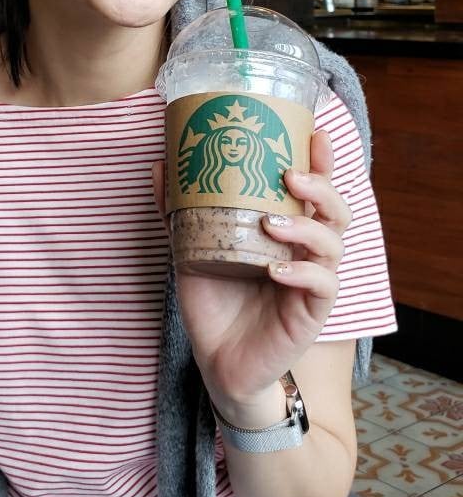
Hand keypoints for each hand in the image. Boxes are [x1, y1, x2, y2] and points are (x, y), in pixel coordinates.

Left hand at [153, 130, 350, 414]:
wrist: (218, 363)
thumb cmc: (213, 303)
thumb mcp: (190, 251)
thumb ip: (179, 211)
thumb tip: (159, 164)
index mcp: (287, 232)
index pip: (314, 190)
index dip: (321, 161)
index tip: (314, 133)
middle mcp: (307, 252)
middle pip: (336, 211)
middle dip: (321, 187)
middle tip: (290, 175)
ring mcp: (313, 283)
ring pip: (334, 244)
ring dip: (307, 228)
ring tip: (271, 222)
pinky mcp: (311, 314)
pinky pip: (322, 287)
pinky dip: (303, 275)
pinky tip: (278, 271)